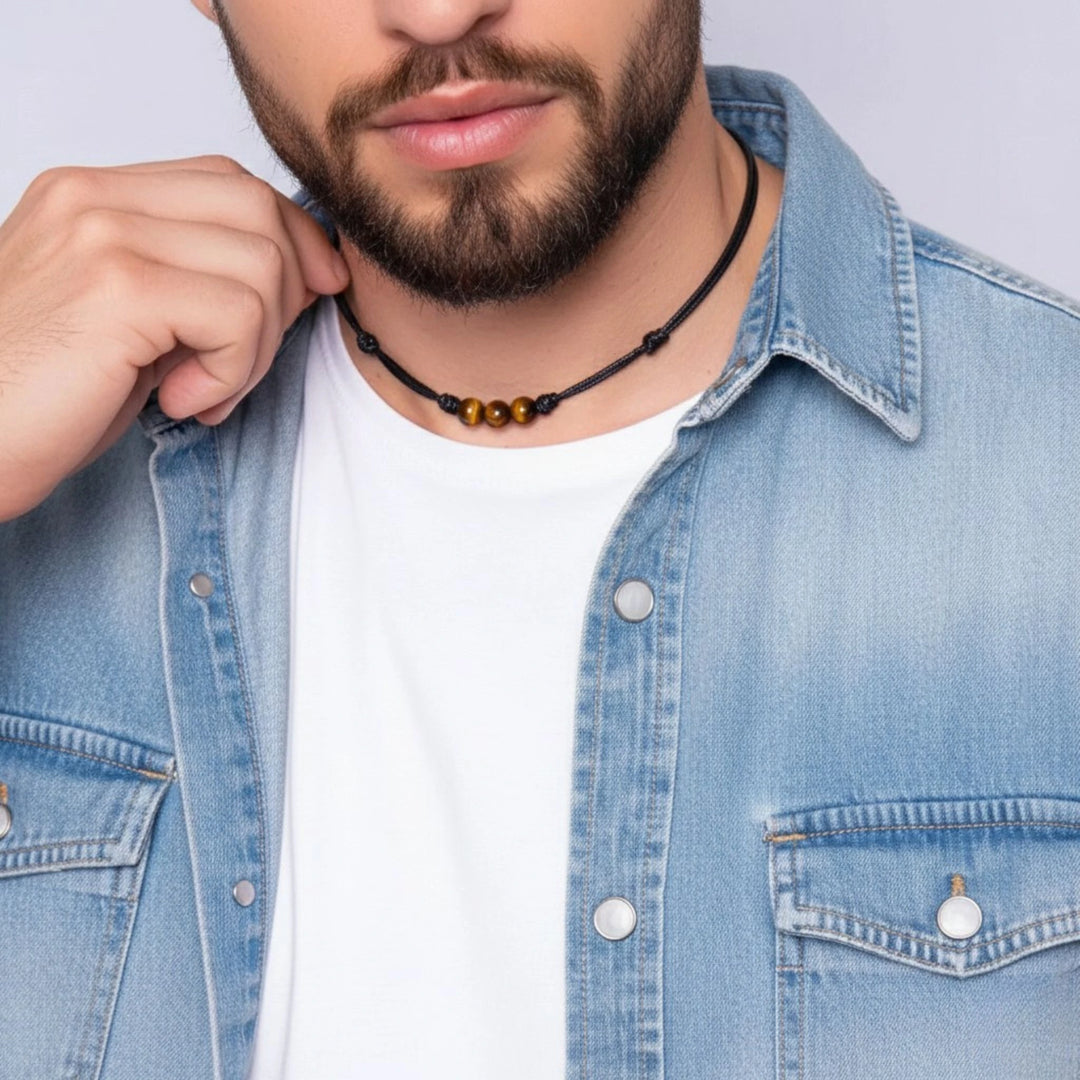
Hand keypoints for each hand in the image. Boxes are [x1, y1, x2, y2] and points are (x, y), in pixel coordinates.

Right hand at [0, 154, 349, 521]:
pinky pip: (239, 314)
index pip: (230, 182)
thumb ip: (195, 280)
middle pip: (257, 208)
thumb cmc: (42, 394)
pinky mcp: (116, 289)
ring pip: (261, 265)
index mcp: (93, 195)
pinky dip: (232, 371)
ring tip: (205, 390)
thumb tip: (307, 273)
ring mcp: (102, 236)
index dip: (292, 235)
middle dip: (287, 291)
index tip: (317, 287)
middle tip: (246, 359)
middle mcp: (94, 198)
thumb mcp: (132, 320)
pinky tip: (182, 400)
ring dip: (256, 348)